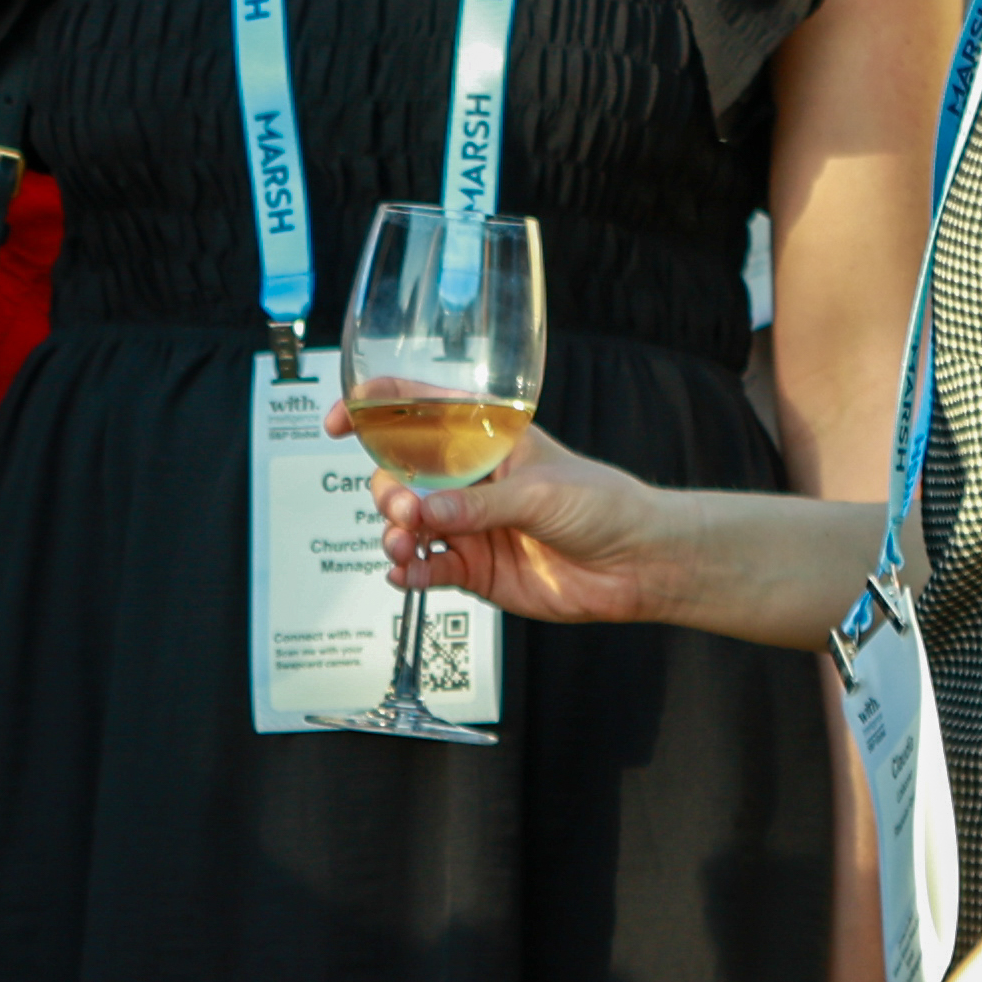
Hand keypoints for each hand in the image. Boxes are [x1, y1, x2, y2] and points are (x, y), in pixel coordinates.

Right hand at [377, 426, 688, 628]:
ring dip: (394, 532)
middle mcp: (469, 480)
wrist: (639, 564)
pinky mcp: (475, 569)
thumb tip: (422, 512)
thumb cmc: (604, 504)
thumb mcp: (539, 492)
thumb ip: (477, 504)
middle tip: (403, 508)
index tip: (343, 419)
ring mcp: (469, 525)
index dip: (375, 408)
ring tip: (403, 544)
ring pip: (407, 523)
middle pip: (401, 473)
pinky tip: (404, 573)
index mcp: (484, 438)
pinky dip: (409, 573)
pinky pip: (427, 569)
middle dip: (388, 487)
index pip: (419, 410)